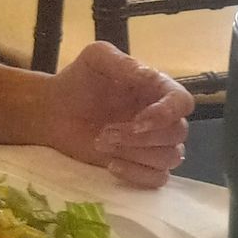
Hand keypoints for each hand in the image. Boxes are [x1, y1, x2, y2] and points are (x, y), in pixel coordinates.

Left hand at [39, 41, 191, 187]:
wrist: (54, 110)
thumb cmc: (78, 81)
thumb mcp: (96, 59)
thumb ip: (123, 62)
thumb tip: (149, 76)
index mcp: (156, 89)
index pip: (183, 102)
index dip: (168, 113)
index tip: (140, 121)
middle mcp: (161, 117)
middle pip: (177, 133)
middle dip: (141, 137)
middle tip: (105, 132)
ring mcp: (153, 143)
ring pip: (170, 157)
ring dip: (136, 154)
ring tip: (101, 143)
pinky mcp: (141, 165)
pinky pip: (158, 178)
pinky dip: (137, 175)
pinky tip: (111, 165)